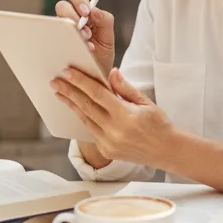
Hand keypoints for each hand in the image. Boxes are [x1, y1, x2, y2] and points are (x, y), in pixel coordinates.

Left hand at [51, 68, 172, 164]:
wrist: (168, 151)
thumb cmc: (160, 125)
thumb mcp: (146, 103)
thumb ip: (126, 89)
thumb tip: (111, 73)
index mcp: (126, 115)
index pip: (98, 94)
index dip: (81, 81)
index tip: (68, 72)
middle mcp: (114, 130)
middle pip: (86, 106)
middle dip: (69, 92)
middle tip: (55, 81)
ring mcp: (109, 142)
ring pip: (85, 119)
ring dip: (71, 105)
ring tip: (59, 94)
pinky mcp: (106, 150)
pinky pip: (91, 131)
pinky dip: (84, 119)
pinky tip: (77, 110)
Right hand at [55, 0, 114, 77]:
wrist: (93, 80)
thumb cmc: (100, 57)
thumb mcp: (108, 40)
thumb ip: (105, 21)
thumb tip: (94, 9)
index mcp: (83, 14)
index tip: (86, 12)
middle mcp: (68, 21)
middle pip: (62, 5)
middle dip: (72, 16)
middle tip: (85, 31)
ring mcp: (57, 32)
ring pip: (54, 21)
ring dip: (69, 30)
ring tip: (85, 44)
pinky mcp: (49, 44)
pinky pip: (46, 37)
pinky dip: (60, 43)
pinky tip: (73, 52)